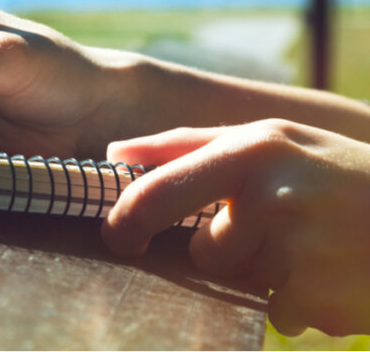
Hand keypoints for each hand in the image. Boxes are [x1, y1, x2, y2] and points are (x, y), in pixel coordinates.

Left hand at [102, 120, 369, 336]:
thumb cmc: (337, 172)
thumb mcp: (272, 139)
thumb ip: (188, 145)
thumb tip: (115, 152)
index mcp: (251, 151)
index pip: (161, 190)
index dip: (127, 217)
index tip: (116, 237)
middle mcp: (270, 198)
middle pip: (203, 252)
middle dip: (231, 249)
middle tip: (284, 225)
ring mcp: (298, 251)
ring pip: (244, 283)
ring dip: (272, 275)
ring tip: (318, 244)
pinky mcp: (319, 298)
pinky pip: (281, 314)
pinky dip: (304, 302)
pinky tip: (337, 271)